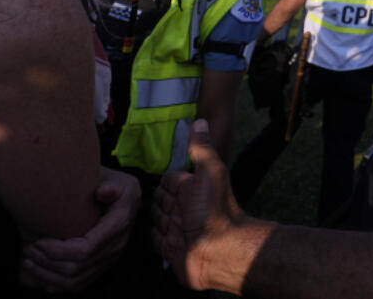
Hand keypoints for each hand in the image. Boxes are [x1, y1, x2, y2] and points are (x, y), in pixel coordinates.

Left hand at [20, 166, 139, 292]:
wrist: (127, 197)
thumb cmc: (116, 185)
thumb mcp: (117, 180)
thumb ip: (110, 185)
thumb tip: (103, 191)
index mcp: (119, 226)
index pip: (84, 250)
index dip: (56, 251)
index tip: (37, 240)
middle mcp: (116, 247)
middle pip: (75, 269)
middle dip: (46, 262)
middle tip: (27, 248)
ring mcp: (110, 260)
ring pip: (73, 282)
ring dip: (46, 275)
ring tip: (28, 261)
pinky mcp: (102, 266)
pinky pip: (77, 285)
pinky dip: (56, 283)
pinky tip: (40, 275)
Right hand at [152, 119, 242, 289]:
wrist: (218, 251)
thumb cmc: (214, 211)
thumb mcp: (209, 173)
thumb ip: (202, 149)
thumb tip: (201, 120)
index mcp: (191, 188)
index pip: (168, 180)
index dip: (165, 181)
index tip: (162, 183)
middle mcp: (184, 208)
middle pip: (158, 200)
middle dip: (158, 201)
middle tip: (162, 204)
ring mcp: (176, 228)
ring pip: (153, 219)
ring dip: (156, 219)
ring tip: (164, 221)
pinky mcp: (169, 248)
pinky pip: (154, 240)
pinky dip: (154, 237)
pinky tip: (159, 235)